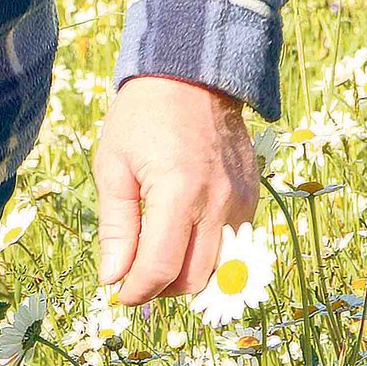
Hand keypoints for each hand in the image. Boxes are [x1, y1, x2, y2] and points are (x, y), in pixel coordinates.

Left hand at [92, 75, 259, 303]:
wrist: (192, 73)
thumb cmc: (144, 115)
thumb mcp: (114, 164)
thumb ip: (116, 226)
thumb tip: (113, 277)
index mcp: (178, 193)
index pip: (161, 269)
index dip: (136, 291)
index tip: (119, 292)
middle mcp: (217, 202)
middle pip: (194, 279)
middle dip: (162, 288)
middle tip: (137, 275)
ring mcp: (241, 201)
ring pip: (219, 268)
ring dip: (188, 275)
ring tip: (160, 255)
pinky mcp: (252, 195)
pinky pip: (233, 244)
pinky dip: (209, 252)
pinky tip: (185, 233)